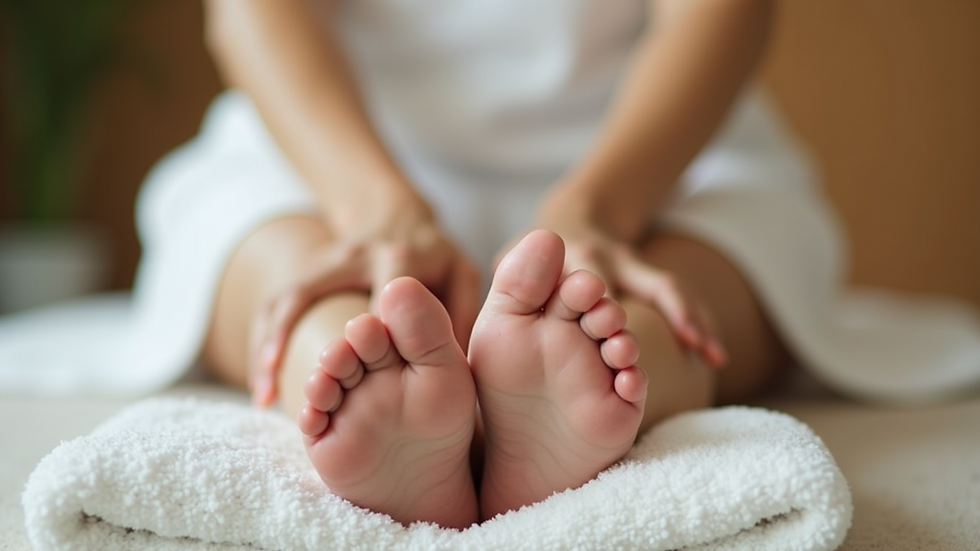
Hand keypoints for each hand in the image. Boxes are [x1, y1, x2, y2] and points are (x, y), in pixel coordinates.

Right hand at [249, 201, 479, 406]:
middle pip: (304, 295)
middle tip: (274, 393)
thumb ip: (461, 312)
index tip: (350, 383)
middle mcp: (350, 257)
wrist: (398, 213)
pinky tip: (262, 380)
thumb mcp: (461, 273)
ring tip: (263, 396)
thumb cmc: (435, 254)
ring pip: (279, 301)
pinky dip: (262, 342)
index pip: (373, 302)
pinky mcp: (306, 271)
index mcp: (395, 258)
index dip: (361, 340)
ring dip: (263, 347)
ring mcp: (322, 262)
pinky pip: (274, 305)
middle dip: (283, 341)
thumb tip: (454, 360)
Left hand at [528, 221, 727, 368]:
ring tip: (713, 356)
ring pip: (669, 289)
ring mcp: (633, 268)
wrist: (567, 220)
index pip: (593, 284)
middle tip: (681, 346)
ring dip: (693, 320)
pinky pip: (679, 298)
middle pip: (641, 284)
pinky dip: (700, 323)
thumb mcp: (511, 265)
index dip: (605, 307)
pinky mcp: (649, 279)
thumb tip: (489, 323)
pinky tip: (712, 356)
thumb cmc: (531, 262)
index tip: (616, 340)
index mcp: (572, 260)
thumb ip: (509, 289)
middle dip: (665, 313)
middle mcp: (608, 260)